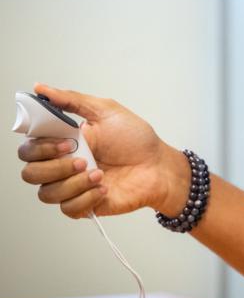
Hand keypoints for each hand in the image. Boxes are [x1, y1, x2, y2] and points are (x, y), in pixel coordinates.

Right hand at [17, 83, 187, 218]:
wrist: (159, 166)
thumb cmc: (136, 140)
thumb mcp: (106, 111)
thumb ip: (72, 101)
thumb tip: (41, 88)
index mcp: (63, 143)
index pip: (29, 150)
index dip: (40, 148)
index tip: (66, 141)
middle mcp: (63, 166)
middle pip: (30, 174)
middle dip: (55, 167)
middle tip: (83, 159)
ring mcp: (73, 187)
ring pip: (47, 194)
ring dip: (74, 183)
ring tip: (100, 173)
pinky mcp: (85, 205)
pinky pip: (68, 209)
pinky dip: (86, 198)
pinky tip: (104, 187)